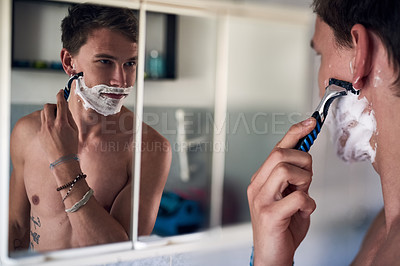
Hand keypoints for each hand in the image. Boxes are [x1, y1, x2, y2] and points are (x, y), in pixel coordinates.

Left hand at [39, 90, 78, 162]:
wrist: (62, 160)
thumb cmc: (71, 147)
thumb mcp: (75, 130)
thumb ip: (69, 118)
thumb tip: (65, 109)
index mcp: (62, 123)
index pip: (60, 104)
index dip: (60, 96)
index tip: (61, 92)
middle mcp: (51, 124)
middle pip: (48, 106)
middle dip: (53, 105)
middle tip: (59, 109)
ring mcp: (44, 129)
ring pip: (43, 114)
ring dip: (49, 113)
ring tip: (56, 120)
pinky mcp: (40, 134)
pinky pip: (42, 123)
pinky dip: (47, 122)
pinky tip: (54, 130)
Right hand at [247, 118, 316, 265]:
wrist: (272, 255)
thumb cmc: (282, 226)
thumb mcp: (290, 196)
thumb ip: (296, 177)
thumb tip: (307, 154)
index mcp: (260, 179)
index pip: (276, 149)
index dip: (294, 133)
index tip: (310, 122)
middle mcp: (257, 186)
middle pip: (279, 155)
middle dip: (302, 160)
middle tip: (308, 176)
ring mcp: (261, 200)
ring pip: (285, 170)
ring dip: (304, 181)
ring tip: (303, 195)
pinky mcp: (269, 215)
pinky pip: (297, 198)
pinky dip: (308, 203)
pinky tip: (303, 211)